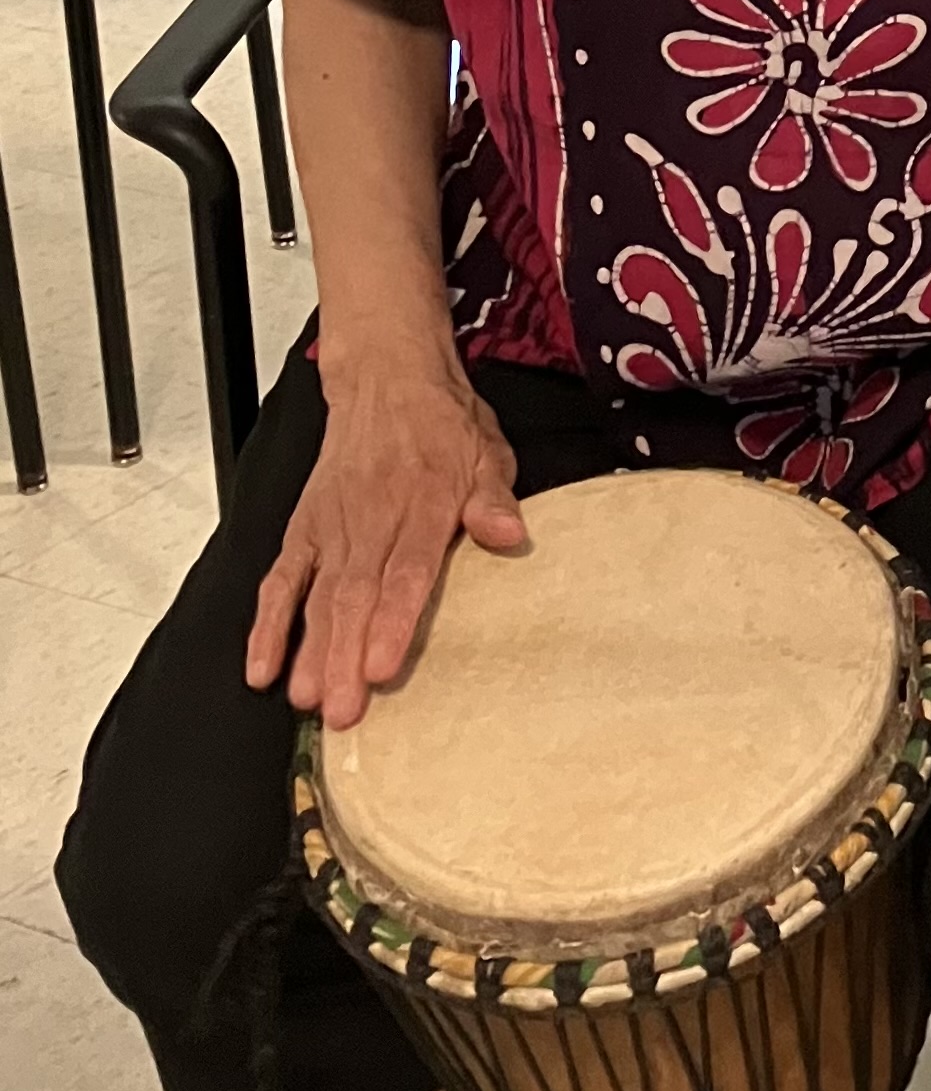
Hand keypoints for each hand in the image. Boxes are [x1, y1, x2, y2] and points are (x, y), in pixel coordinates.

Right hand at [246, 359, 525, 727]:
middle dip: (345, 657)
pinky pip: (280, 579)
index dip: (393, 622)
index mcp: (424, 503)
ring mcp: (332, 526)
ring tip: (305, 700)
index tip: (381, 666)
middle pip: (356, 596)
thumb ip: (493, 498)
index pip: (407, 572)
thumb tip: (509, 534)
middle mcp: (372, 518)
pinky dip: (268, 623)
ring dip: (309, 650)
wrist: (386, 380)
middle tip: (342, 711)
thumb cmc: (442, 425)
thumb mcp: (487, 452)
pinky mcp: (304, 529)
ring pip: (317, 595)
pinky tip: (262, 667)